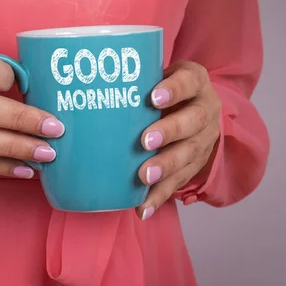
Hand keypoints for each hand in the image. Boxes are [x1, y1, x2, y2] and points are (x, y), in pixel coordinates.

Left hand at [136, 61, 220, 219]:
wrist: (191, 109)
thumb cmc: (160, 90)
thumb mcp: (154, 77)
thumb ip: (132, 82)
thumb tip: (80, 95)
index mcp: (196, 83)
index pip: (189, 81)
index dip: (174, 90)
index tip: (153, 98)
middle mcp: (206, 110)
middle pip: (194, 120)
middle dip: (169, 132)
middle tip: (145, 142)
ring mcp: (204, 139)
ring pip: (190, 154)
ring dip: (166, 167)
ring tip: (144, 177)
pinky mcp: (196, 165)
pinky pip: (179, 182)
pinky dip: (160, 195)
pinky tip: (143, 208)